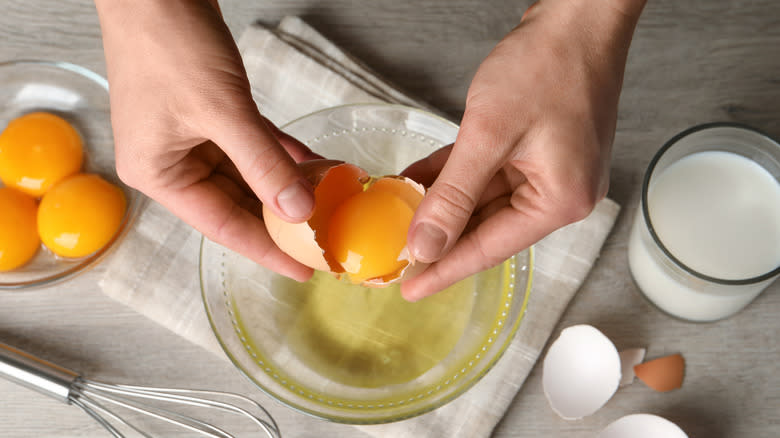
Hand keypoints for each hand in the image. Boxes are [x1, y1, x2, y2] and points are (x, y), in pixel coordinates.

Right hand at [94, 0, 319, 280]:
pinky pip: (253, 146)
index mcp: (159, 174)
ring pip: (248, 175)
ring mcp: (191, 138)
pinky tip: (314, 165)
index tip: (304, 269)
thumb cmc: (168, 42)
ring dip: (287, 185)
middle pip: (237, 203)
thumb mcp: (221, 110)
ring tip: (331, 202)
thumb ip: (263, 163)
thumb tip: (299, 211)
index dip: (267, 250)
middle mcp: (172, 162)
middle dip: (283, 218)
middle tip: (327, 238)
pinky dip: (281, 155)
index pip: (223, 226)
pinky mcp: (209, 114)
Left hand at [401, 0, 645, 300]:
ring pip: (482, 200)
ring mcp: (548, 171)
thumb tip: (426, 244)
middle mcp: (559, 193)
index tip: (410, 288)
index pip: (490, 248)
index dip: (445, 269)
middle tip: (396, 256)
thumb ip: (453, 195)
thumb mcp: (489, 135)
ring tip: (399, 218)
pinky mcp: (536, 150)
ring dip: (442, 205)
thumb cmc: (548, 66)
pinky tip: (419, 183)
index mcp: (559, 201)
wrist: (577, 17)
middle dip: (439, 237)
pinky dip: (454, 178)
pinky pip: (487, 174)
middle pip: (487, 228)